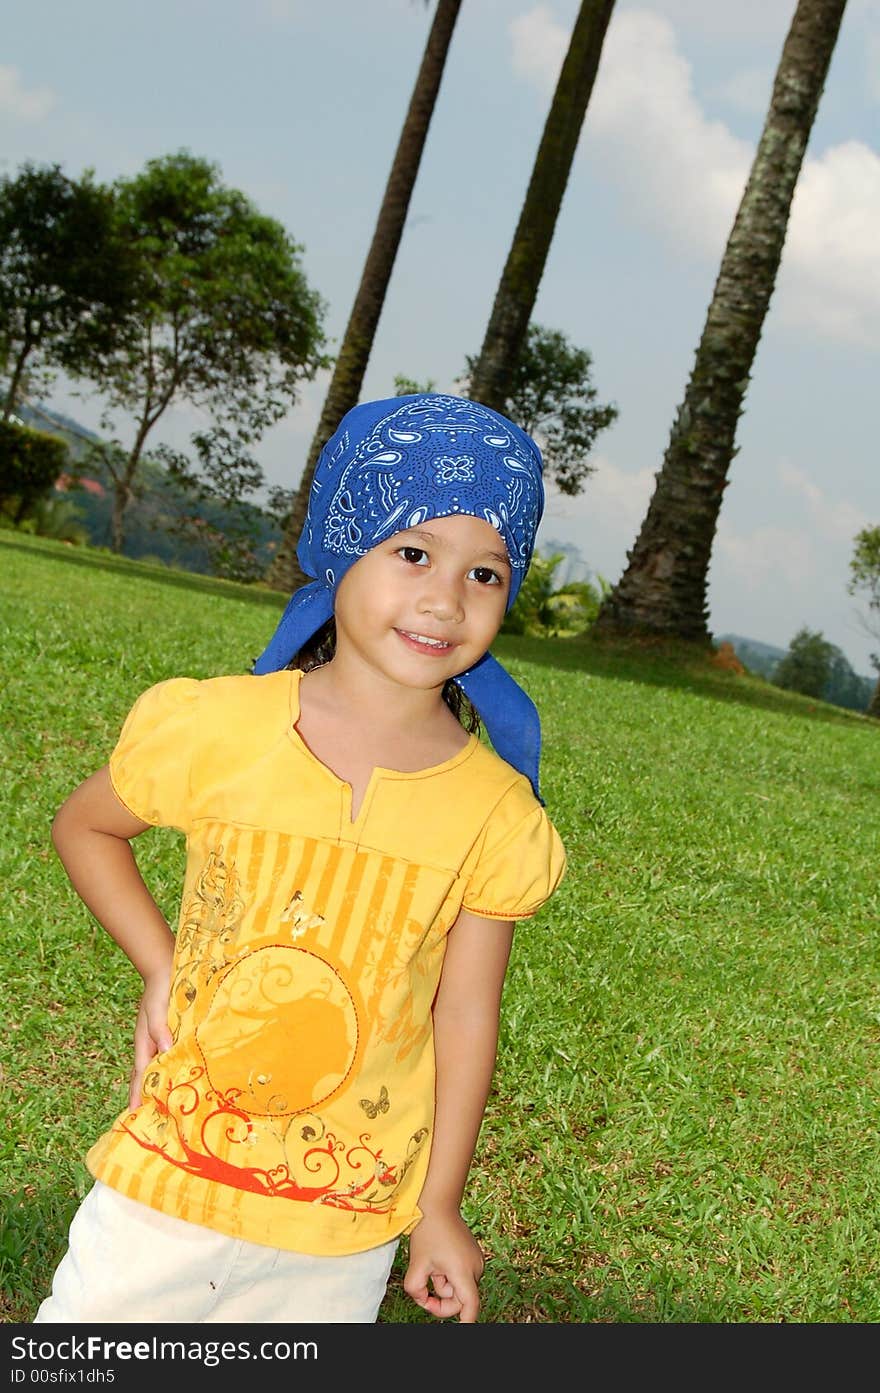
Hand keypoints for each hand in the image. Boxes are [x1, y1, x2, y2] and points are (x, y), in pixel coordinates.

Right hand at [129, 969, 172, 1109]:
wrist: (164, 969)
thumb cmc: (161, 990)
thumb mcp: (158, 1010)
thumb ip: (161, 1031)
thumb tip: (165, 1052)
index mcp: (144, 1042)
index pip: (140, 1074)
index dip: (137, 1094)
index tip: (134, 1115)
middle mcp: (148, 1045)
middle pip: (143, 1076)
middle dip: (142, 1096)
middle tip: (145, 1120)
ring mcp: (156, 1040)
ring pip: (153, 1068)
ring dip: (154, 1086)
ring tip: (158, 1107)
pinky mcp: (166, 1035)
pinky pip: (164, 1057)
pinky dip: (165, 1070)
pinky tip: (173, 1078)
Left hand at [403, 1209, 484, 1322]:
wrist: (439, 1204)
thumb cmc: (428, 1231)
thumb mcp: (416, 1264)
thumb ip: (416, 1290)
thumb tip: (423, 1300)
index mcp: (463, 1272)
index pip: (470, 1307)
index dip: (465, 1323)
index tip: (461, 1330)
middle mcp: (475, 1268)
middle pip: (460, 1301)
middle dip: (440, 1300)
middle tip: (422, 1293)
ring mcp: (477, 1262)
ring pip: (459, 1289)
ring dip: (443, 1285)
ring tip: (432, 1264)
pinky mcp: (474, 1257)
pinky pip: (461, 1278)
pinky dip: (448, 1276)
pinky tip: (440, 1258)